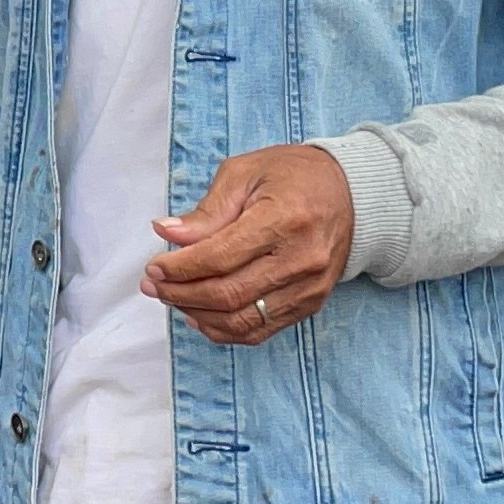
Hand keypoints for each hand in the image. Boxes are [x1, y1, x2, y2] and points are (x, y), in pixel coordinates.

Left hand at [146, 143, 355, 344]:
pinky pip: (260, 330)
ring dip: (198, 314)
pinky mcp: (311, 304)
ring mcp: (309, 287)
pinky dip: (224, 329)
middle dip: (181, 294)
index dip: (180, 267)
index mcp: (284, 219)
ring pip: (242, 319)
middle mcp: (301, 259)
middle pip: (229, 293)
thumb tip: (166, 234)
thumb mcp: (245, 173)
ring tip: (170, 299)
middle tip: (152, 286)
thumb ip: (207, 210)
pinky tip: (199, 315)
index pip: (221, 257)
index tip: (153, 267)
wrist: (352, 194)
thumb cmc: (293, 176)